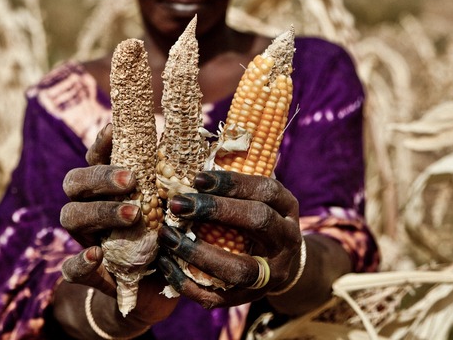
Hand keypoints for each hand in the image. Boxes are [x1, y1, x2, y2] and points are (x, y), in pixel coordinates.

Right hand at [59, 123, 176, 327]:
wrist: (158, 288)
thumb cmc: (167, 234)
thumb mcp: (173, 205)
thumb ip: (173, 178)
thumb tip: (195, 139)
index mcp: (108, 186)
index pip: (95, 157)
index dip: (102, 143)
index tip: (116, 129)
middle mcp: (90, 207)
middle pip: (75, 182)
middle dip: (101, 178)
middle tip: (131, 179)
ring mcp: (85, 239)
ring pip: (71, 217)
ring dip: (100, 212)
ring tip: (133, 214)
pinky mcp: (89, 273)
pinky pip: (71, 267)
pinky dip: (81, 261)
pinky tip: (97, 254)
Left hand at [157, 170, 302, 308]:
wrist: (278, 265)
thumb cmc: (255, 220)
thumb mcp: (256, 198)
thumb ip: (231, 184)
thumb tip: (191, 157)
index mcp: (286, 208)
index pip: (265, 190)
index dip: (232, 183)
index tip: (197, 178)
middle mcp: (286, 240)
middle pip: (258, 221)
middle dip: (216, 211)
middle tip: (178, 204)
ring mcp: (271, 273)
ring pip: (240, 267)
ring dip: (199, 253)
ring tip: (167, 237)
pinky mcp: (249, 297)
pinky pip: (217, 295)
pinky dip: (187, 282)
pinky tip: (165, 264)